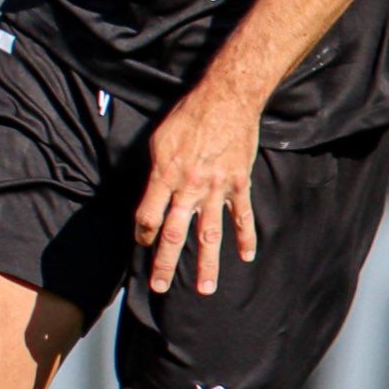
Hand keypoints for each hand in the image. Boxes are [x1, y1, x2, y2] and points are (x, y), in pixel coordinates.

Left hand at [133, 91, 259, 293]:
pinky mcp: (239, 184)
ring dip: (206, 264)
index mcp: (165, 175)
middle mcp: (190, 187)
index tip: (142, 245)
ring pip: (210, 235)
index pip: (148, 216)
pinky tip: (246, 257)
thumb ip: (156, 170)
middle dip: (165, 263)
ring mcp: (217, 189)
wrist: (227, 99)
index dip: (142, 235)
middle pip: (174, 233)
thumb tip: (151, 193)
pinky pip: (242, 216)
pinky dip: (246, 238)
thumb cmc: (189, 116)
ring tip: (205, 289)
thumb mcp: (160, 140)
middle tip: (159, 287)